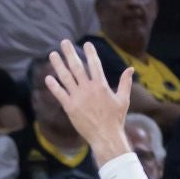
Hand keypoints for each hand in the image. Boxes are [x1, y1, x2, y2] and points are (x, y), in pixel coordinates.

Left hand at [45, 40, 133, 162]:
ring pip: (66, 77)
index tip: (86, 44)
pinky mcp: (70, 108)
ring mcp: (78, 98)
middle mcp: (88, 89)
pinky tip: (48, 77)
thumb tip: (131, 69)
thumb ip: (125, 83)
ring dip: (58, 65)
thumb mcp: (123, 99)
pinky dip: (53, 86)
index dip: (90, 52)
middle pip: (77, 66)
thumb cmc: (116, 119)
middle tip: (64, 42)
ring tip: (52, 54)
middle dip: (70, 53)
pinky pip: (60, 94)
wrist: (106, 137)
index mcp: (101, 85)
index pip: (94, 64)